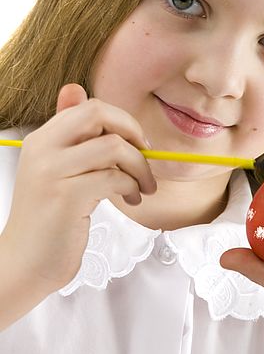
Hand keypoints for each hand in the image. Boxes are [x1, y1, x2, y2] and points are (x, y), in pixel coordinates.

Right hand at [1, 84, 156, 294]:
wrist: (26, 263)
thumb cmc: (50, 216)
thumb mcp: (58, 168)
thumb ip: (70, 133)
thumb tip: (75, 89)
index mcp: (43, 138)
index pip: (89, 106)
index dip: (122, 120)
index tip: (137, 141)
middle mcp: (43, 148)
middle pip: (99, 114)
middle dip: (133, 131)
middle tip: (147, 153)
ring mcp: (52, 172)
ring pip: (114, 146)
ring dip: (140, 166)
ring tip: (143, 186)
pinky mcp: (66, 196)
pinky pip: (115, 177)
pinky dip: (133, 186)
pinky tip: (132, 199)